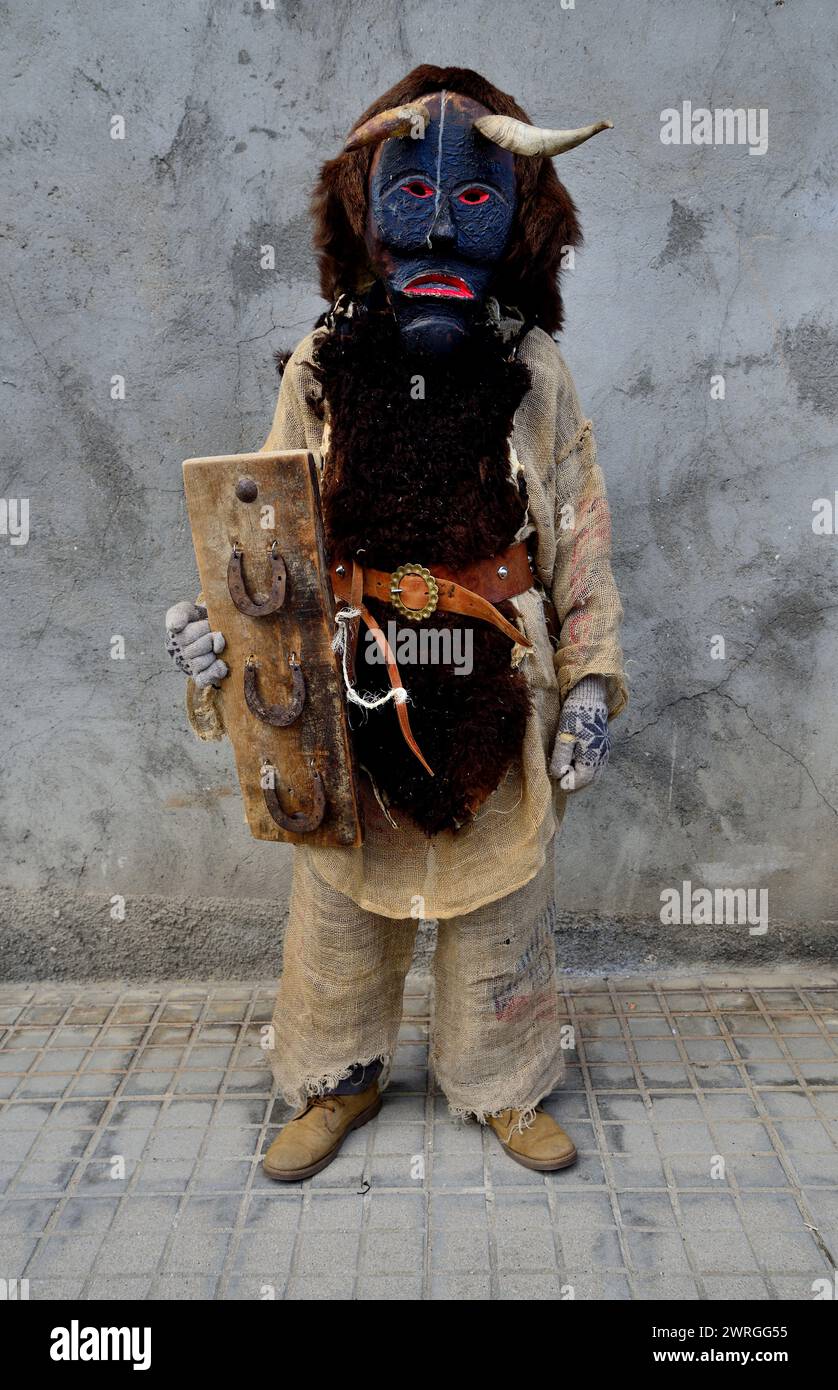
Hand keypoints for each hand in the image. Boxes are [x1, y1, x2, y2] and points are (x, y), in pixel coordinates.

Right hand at [165, 601, 227, 687]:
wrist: (213, 627)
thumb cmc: (198, 619)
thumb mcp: (186, 610)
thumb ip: (178, 614)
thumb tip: (175, 627)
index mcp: (174, 638)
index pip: (188, 635)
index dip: (204, 627)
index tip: (208, 622)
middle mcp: (179, 654)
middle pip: (198, 648)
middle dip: (211, 638)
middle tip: (215, 633)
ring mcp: (188, 667)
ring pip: (201, 663)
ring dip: (214, 653)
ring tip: (216, 647)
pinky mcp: (199, 677)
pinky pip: (203, 680)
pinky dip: (213, 673)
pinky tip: (221, 664)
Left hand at [550, 675, 609, 792]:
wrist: (589, 696)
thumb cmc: (575, 715)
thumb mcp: (564, 737)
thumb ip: (561, 758)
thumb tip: (557, 776)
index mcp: (593, 757)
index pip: (581, 781)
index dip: (568, 784)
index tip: (556, 783)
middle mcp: (602, 757)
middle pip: (589, 779)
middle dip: (574, 783)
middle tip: (560, 782)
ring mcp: (604, 751)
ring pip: (594, 772)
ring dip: (580, 776)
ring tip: (565, 773)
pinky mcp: (603, 744)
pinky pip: (595, 764)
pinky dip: (585, 767)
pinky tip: (574, 762)